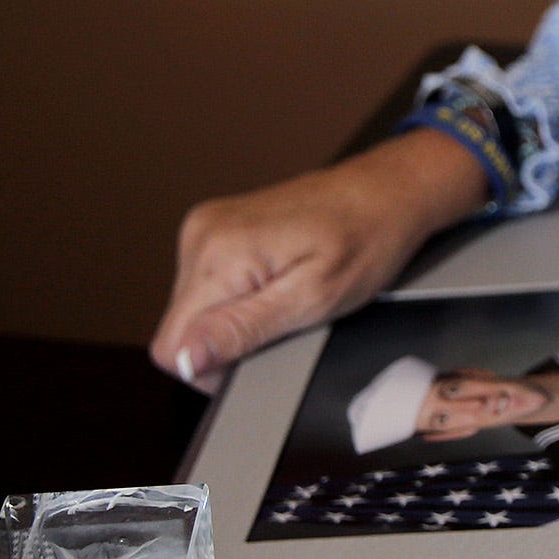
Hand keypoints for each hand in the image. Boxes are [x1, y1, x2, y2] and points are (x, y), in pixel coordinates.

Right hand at [148, 129, 490, 392]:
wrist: (388, 191)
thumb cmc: (367, 237)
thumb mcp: (314, 297)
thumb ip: (243, 329)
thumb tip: (186, 358)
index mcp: (218, 251)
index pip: (171, 346)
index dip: (213, 367)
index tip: (261, 349)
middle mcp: (201, 233)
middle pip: (182, 328)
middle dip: (230, 338)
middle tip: (288, 316)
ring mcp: (208, 227)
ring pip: (197, 309)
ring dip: (239, 315)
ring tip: (290, 291)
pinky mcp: (220, 228)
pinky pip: (212, 285)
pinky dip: (243, 294)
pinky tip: (282, 277)